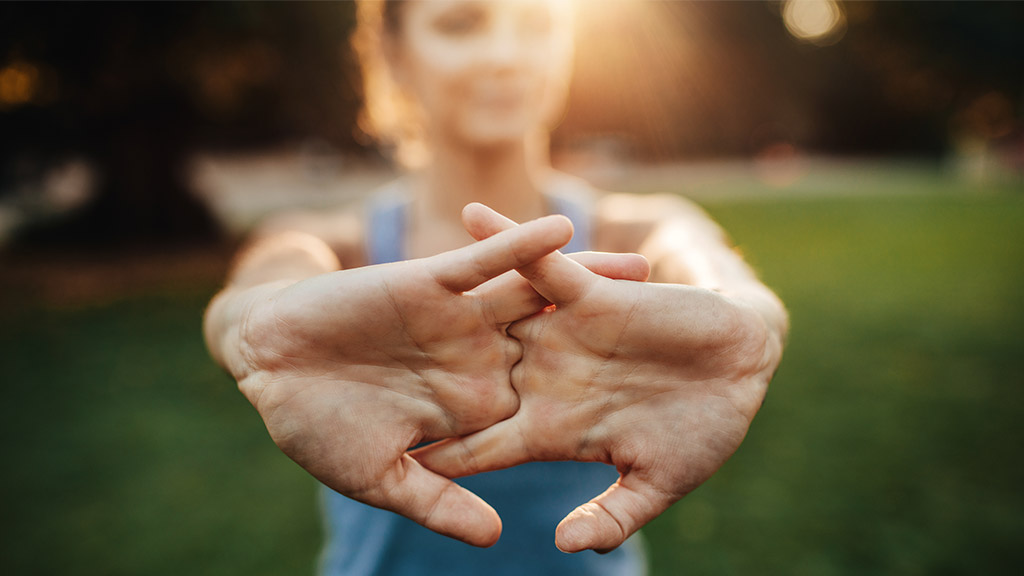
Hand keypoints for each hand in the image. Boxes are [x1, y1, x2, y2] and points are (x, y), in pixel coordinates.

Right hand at [231, 209, 649, 547]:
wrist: (267, 367)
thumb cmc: (316, 428)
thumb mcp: (382, 477)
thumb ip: (439, 501)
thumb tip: (499, 534)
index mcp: (473, 408)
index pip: (549, 408)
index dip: (602, 409)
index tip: (659, 411)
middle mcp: (477, 359)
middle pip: (562, 346)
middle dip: (616, 339)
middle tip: (683, 330)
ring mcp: (458, 320)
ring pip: (535, 297)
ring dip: (585, 281)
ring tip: (646, 268)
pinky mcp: (430, 283)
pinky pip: (483, 261)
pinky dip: (518, 245)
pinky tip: (563, 229)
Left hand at [414, 204, 781, 551]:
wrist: (744, 370)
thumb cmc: (704, 430)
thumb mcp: (658, 482)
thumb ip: (612, 514)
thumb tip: (560, 546)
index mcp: (551, 429)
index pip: (479, 447)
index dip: (436, 455)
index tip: (385, 461)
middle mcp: (543, 379)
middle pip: (463, 380)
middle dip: (412, 378)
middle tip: (352, 374)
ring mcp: (560, 335)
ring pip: (488, 316)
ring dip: (441, 302)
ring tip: (379, 281)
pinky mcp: (588, 295)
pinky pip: (539, 263)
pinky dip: (508, 239)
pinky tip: (467, 215)